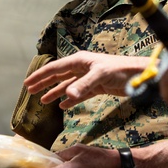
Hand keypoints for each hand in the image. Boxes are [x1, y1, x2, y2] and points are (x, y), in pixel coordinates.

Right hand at [28, 51, 148, 108]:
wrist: (139, 75)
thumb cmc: (121, 70)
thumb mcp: (101, 76)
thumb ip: (83, 86)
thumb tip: (66, 96)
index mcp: (80, 61)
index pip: (55, 68)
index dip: (40, 75)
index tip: (27, 82)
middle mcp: (82, 67)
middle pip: (58, 75)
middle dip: (44, 83)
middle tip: (30, 91)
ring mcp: (89, 77)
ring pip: (67, 86)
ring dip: (55, 92)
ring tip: (43, 101)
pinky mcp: (97, 86)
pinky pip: (79, 94)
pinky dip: (70, 100)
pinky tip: (63, 106)